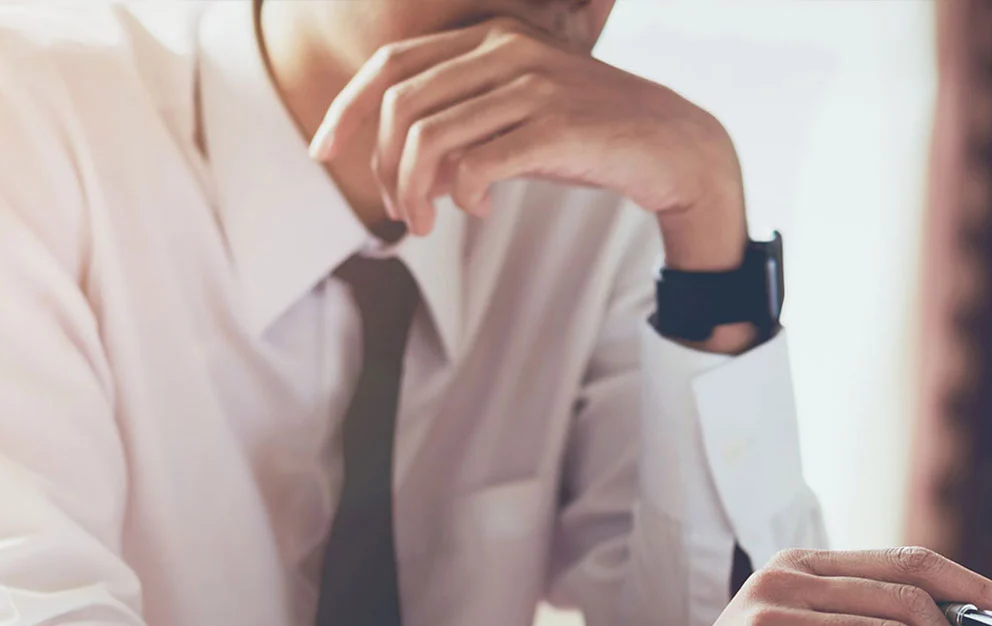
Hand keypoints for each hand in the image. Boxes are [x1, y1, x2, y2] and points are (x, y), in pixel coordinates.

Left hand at [308, 16, 745, 269]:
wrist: (670, 145)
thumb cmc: (584, 136)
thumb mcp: (513, 119)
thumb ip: (456, 132)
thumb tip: (406, 173)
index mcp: (489, 35)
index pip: (390, 63)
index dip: (345, 110)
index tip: (321, 153)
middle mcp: (506, 47)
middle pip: (399, 105)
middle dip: (382, 168)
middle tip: (398, 212)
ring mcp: (531, 82)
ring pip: (429, 140)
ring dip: (413, 193)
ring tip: (425, 223)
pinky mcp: (555, 124)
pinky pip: (477, 165)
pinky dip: (466, 196)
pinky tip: (479, 210)